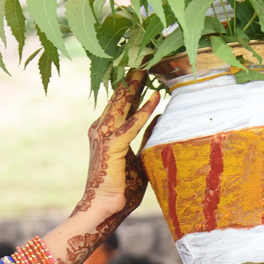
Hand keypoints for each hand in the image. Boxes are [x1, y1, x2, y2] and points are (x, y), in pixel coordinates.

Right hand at [73, 70, 160, 218]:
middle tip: (146, 55)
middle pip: (120, 97)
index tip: (145, 68)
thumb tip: (162, 121)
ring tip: (149, 64)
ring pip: (123, 104)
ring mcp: (104, 136)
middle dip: (133, 77)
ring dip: (136, 84)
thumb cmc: (121, 188)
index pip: (122, 103)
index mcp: (107, 131)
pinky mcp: (112, 146)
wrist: (104, 208)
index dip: (133, 86)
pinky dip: (145, 110)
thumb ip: (147, 138)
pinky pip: (132, 124)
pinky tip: (157, 96)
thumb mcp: (140, 159)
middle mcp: (101, 128)